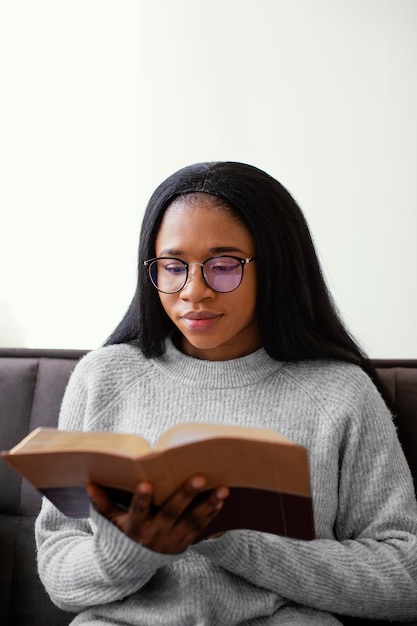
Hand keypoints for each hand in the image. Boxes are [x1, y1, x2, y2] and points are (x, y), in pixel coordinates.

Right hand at [87, 476, 228, 553]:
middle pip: (172, 513)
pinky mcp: (183, 543)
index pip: (138, 510)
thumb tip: (89, 484)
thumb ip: (102, 503)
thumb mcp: (110, 522)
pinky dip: (211, 514)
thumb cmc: (122, 535)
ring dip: (208, 504)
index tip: (147, 482)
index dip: (142, 498)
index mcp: (135, 526)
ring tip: (222, 489)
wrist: (133, 566)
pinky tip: (221, 500)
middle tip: (200, 477)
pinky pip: (200, 529)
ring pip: (192, 521)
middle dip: (186, 495)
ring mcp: (171, 540)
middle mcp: (154, 533)